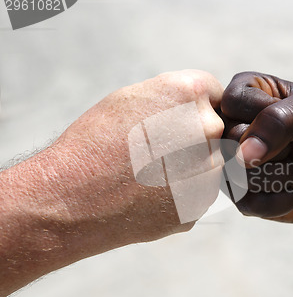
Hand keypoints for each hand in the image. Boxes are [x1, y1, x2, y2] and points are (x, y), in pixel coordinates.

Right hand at [23, 69, 223, 245]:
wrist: (72, 198)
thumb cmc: (95, 143)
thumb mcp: (133, 98)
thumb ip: (175, 97)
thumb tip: (199, 105)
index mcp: (190, 94)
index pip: (213, 93)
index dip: (193, 106)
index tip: (175, 119)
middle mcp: (208, 128)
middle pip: (215, 128)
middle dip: (195, 135)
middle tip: (159, 149)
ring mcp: (208, 169)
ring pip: (210, 162)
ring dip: (191, 165)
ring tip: (150, 173)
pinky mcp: (200, 203)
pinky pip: (198, 191)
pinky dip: (181, 191)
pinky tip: (150, 192)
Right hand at [221, 72, 292, 224]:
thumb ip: (279, 119)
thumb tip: (242, 154)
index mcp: (246, 91)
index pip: (233, 102)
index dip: (266, 116)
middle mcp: (230, 124)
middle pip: (229, 139)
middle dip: (275, 148)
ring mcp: (230, 160)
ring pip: (235, 172)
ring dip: (278, 175)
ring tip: (292, 167)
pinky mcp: (237, 194)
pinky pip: (244, 201)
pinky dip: (276, 200)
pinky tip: (290, 191)